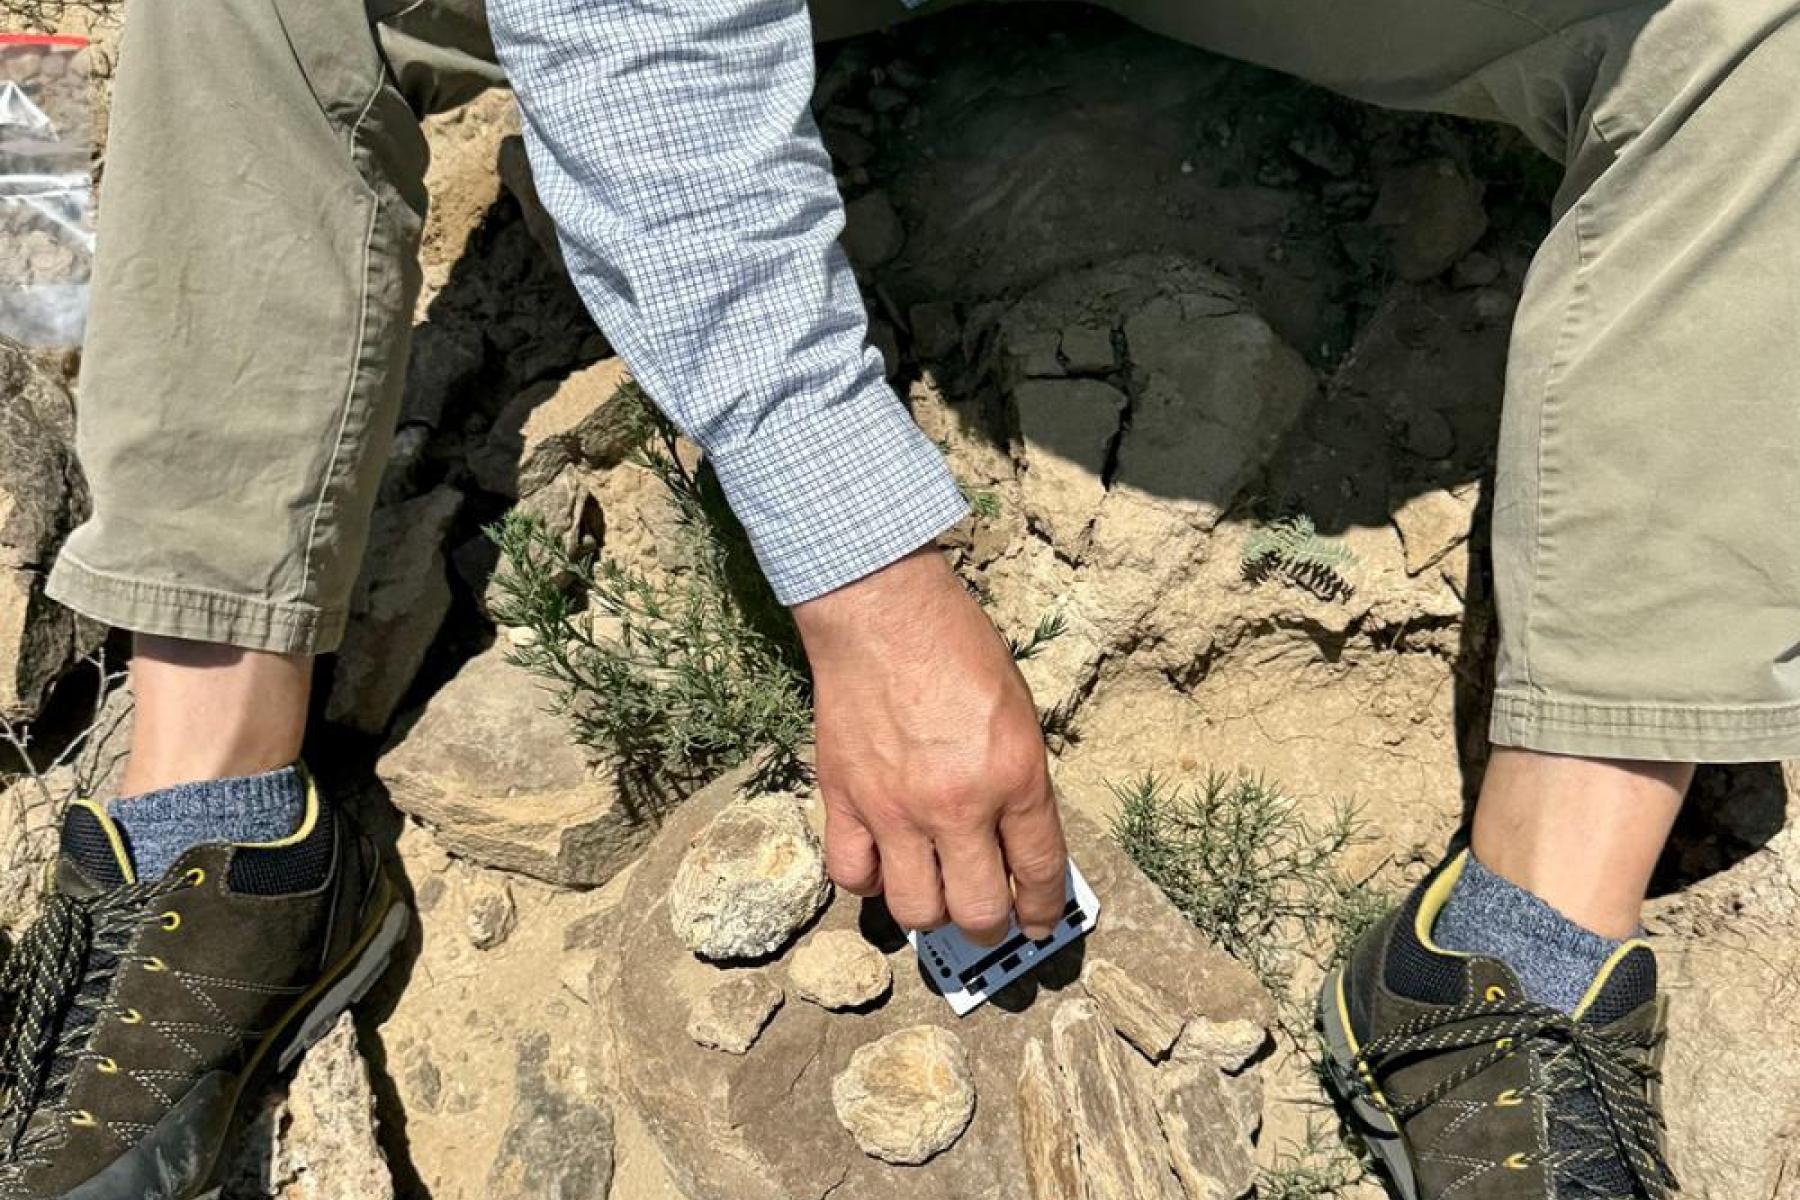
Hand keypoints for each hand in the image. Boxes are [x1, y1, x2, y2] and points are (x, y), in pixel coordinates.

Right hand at [792, 547, 1067, 944]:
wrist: (883, 614)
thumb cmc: (957, 649)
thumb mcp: (1018, 714)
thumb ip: (1020, 785)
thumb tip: (1017, 845)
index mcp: (1015, 777)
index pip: (1038, 873)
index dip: (1041, 910)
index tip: (1037, 922)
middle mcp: (958, 804)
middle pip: (978, 911)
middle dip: (990, 927)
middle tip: (987, 918)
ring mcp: (896, 809)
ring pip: (915, 910)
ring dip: (931, 913)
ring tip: (934, 893)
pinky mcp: (844, 800)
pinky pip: (852, 875)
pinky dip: (869, 881)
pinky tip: (881, 864)